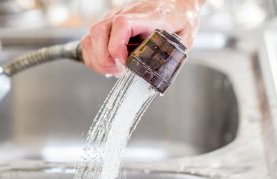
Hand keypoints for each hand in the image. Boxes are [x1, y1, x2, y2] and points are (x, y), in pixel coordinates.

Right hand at [81, 0, 203, 75]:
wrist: (175, 2)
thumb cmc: (180, 17)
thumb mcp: (186, 37)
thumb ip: (174, 54)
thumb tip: (160, 74)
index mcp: (149, 17)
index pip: (123, 24)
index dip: (117, 47)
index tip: (124, 64)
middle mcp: (127, 14)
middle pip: (99, 31)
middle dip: (103, 59)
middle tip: (118, 71)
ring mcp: (115, 18)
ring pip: (91, 37)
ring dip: (97, 59)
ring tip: (113, 70)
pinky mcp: (109, 26)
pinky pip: (90, 41)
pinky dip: (93, 57)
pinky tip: (108, 65)